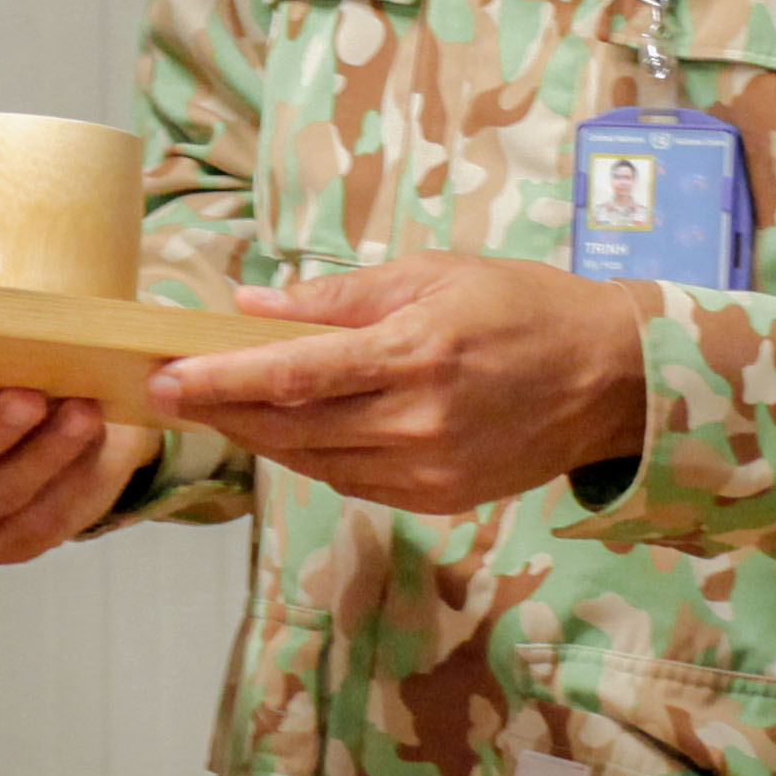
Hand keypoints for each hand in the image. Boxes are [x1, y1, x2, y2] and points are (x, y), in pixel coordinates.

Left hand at [141, 255, 647, 517]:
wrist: (609, 379)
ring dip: (258, 435)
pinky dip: (309, 455)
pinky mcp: (439, 499)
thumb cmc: (519, 308)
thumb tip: (254, 306)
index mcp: (415, 355)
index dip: (221, 379)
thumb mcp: (430, 275)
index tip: (167, 376)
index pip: (293, 375)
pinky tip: (284, 430)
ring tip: (214, 406)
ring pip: (313, 460)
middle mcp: (418, 422)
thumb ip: (338, 297)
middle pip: (291, 425)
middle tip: (165, 391)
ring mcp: (428, 470)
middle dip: (221, 409)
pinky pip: (350, 480)